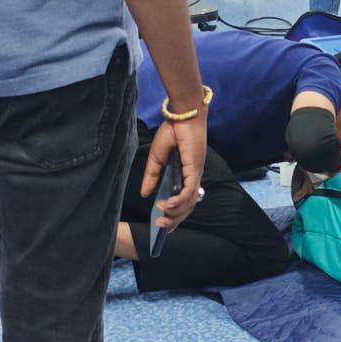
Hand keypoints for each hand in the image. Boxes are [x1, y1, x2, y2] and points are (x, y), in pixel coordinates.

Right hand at [140, 110, 207, 230]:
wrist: (181, 115)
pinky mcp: (195, 168)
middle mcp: (193, 176)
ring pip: (190, 202)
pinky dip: (179, 200)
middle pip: (188, 205)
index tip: (166, 227)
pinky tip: (168, 204)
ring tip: (161, 216)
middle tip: (161, 225)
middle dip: (175, 219)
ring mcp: (196, 173)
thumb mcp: (156, 157)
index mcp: (186, 174)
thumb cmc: (172, 132)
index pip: (186, 200)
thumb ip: (151, 176)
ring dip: (176, 212)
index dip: (178, 214)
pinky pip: (189, 190)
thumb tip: (145, 194)